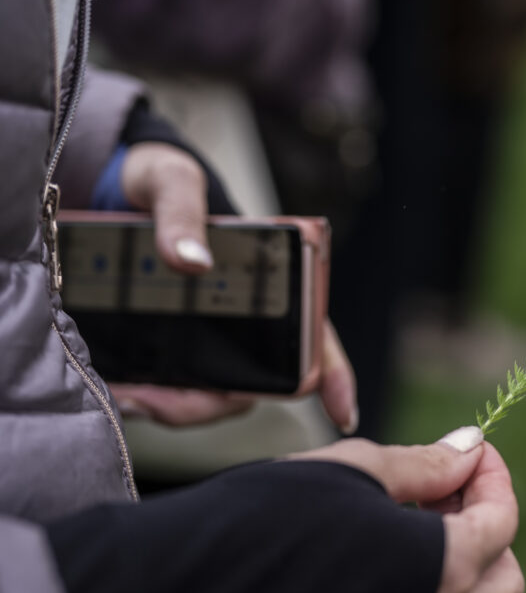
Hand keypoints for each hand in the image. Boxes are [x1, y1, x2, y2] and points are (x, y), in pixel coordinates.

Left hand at [110, 142, 358, 430]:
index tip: (345, 413)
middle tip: (152, 402)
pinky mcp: (173, 344)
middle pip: (253, 382)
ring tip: (128, 397)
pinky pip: (174, 386)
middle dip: (206, 403)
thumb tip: (192, 261)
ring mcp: (211, 336)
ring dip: (174, 406)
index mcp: (272, 280)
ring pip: (212, 393)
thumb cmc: (162, 179)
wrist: (113, 186)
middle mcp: (248, 318)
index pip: (315, 335)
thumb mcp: (171, 181)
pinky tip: (121, 389)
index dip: (336, 376)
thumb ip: (182, 212)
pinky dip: (150, 396)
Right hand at [289, 427, 524, 592]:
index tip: (468, 451)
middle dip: (486, 528)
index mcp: (444, 570)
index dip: (491, 474)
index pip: (502, 519)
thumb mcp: (351, 473)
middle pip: (502, 578)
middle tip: (439, 490)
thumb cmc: (267, 526)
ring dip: (460, 570)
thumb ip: (422, 465)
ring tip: (408, 529)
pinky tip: (382, 572)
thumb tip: (467, 448)